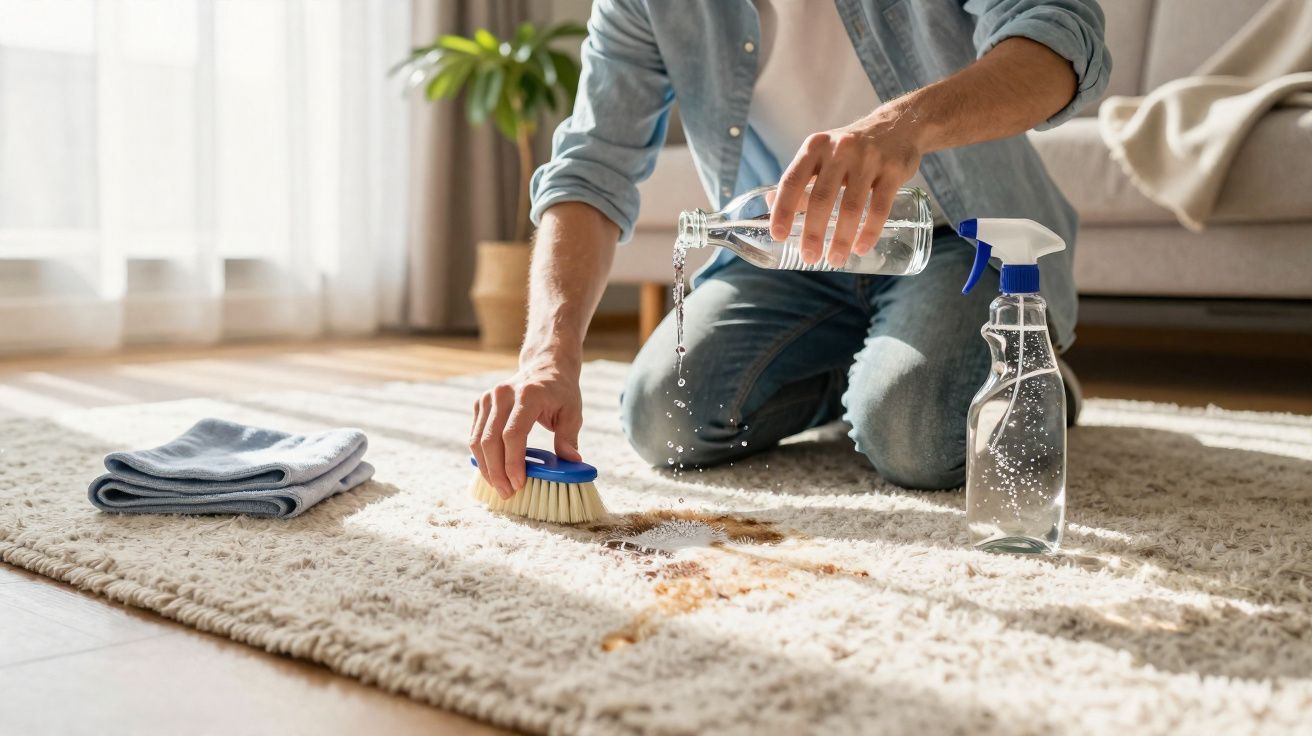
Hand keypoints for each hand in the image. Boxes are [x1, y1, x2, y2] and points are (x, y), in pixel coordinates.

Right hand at [469, 354, 582, 498]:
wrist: (545, 367)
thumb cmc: (561, 392)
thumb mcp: (573, 412)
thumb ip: (569, 437)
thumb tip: (572, 462)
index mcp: (528, 395)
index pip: (513, 434)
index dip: (513, 462)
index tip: (520, 484)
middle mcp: (503, 394)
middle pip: (490, 440)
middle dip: (497, 472)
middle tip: (507, 493)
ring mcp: (488, 398)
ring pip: (478, 441)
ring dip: (486, 468)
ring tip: (499, 488)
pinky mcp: (480, 404)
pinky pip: (475, 436)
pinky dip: (482, 457)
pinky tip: (492, 472)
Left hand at [768, 109, 924, 267]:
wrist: (898, 126)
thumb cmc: (851, 149)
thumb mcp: (822, 155)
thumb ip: (800, 179)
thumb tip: (771, 205)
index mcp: (815, 147)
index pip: (792, 180)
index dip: (783, 209)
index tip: (779, 235)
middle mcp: (840, 149)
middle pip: (821, 198)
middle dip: (813, 232)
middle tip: (809, 257)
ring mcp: (869, 159)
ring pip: (851, 206)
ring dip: (842, 238)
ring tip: (835, 259)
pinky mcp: (893, 170)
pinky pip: (880, 206)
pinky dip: (870, 231)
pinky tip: (862, 248)